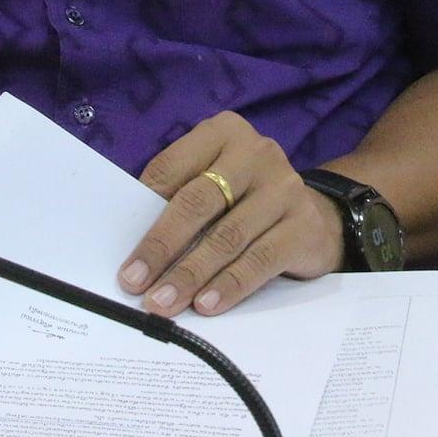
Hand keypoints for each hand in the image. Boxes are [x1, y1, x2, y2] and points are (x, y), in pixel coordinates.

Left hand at [118, 111, 344, 316]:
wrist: (315, 218)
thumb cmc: (243, 200)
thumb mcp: (212, 182)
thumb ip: (178, 198)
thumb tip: (133, 244)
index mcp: (222, 132)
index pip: (171, 169)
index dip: (142, 211)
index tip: (123, 250)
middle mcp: (256, 152)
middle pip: (198, 202)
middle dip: (161, 247)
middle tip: (134, 282)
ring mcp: (284, 188)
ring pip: (227, 236)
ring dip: (189, 274)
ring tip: (164, 301)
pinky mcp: (304, 226)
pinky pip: (260, 260)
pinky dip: (229, 285)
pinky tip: (206, 305)